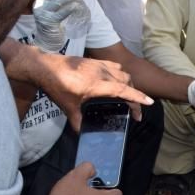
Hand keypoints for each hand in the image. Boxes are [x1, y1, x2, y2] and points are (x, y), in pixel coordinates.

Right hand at [32, 0, 80, 52]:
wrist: (47, 40)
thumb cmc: (52, 23)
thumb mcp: (53, 9)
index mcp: (39, 1)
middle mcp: (39, 6)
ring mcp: (43, 14)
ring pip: (58, 2)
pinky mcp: (50, 22)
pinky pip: (61, 13)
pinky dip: (69, 8)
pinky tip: (76, 5)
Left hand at [33, 54, 152, 126]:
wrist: (44, 67)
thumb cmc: (56, 86)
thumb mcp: (67, 106)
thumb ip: (77, 120)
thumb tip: (81, 132)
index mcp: (97, 85)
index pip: (123, 90)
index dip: (137, 98)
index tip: (149, 103)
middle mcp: (101, 73)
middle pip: (127, 81)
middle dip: (135, 94)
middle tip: (135, 109)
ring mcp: (98, 65)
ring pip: (122, 72)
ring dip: (129, 83)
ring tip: (128, 95)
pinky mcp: (94, 61)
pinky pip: (114, 66)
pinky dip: (120, 74)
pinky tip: (117, 80)